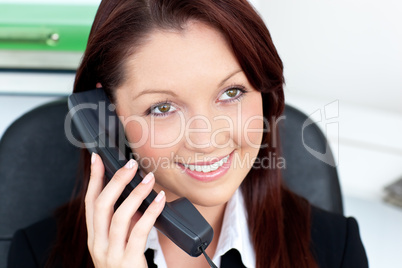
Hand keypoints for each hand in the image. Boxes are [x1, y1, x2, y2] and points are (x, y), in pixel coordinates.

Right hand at [85, 153, 165, 267]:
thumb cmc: (128, 266)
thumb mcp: (120, 242)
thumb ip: (124, 223)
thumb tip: (135, 196)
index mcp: (95, 237)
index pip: (90, 203)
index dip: (93, 179)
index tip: (98, 158)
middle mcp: (98, 244)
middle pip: (101, 206)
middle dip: (114, 181)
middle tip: (130, 165)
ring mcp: (111, 254)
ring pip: (118, 217)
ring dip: (134, 194)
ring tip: (148, 179)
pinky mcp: (127, 262)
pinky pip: (138, 231)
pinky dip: (150, 212)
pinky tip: (160, 200)